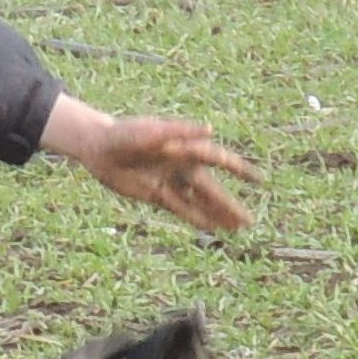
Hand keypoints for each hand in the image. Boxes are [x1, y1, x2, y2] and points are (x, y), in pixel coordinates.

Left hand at [40, 98, 260, 231]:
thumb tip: (209, 129)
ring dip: (217, 215)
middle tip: (250, 222)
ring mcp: (171, 181)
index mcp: (186, 147)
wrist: (98, 147)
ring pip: (200, 202)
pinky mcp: (157, 194)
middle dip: (230, 205)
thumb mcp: (150, 131)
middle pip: (212, 189)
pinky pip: (181, 209)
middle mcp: (183, 165)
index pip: (219, 159)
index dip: (239, 169)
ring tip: (238, 229)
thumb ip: (179, 130)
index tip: (258, 180)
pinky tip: (212, 228)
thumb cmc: (124, 133)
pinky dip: (196, 218)